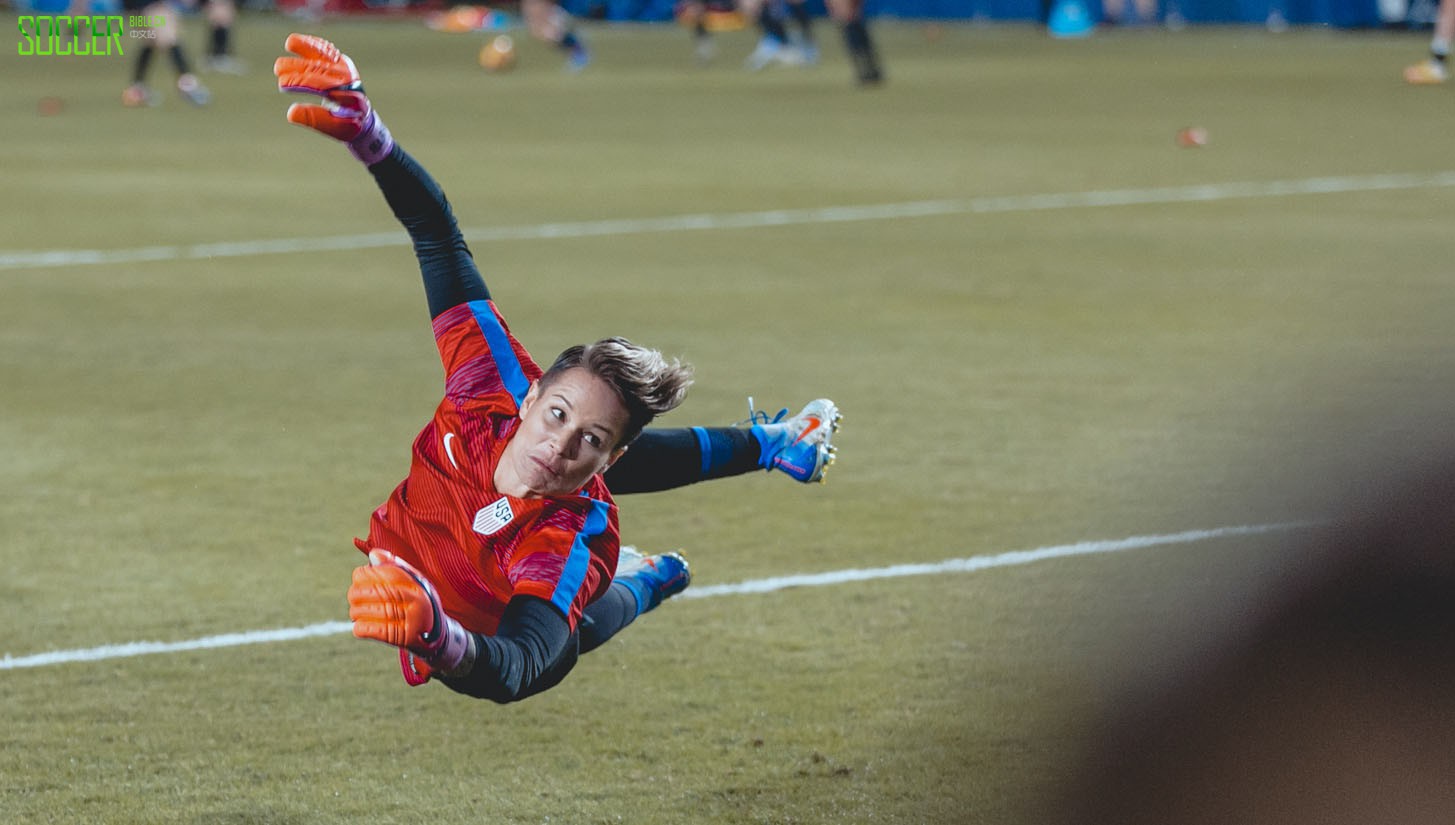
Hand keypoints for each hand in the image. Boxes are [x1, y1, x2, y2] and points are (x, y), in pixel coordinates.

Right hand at [273, 33, 393, 163]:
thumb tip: (290, 113)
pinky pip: (326, 49)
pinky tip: (296, 41)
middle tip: (278, 69)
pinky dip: (312, 44)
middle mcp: (349, 79)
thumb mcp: (333, 128)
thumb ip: (313, 119)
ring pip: (325, 54)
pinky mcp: (341, 61)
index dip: (301, 83)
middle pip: (320, 69)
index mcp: (350, 97)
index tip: (282, 84)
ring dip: (306, 47)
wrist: (363, 115)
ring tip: (289, 43)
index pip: (322, 86)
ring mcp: (346, 68)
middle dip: (298, 67)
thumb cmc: (346, 123)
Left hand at [349, 549, 470, 684]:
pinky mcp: (400, 639)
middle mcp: (416, 603)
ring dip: (356, 611)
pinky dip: (359, 627)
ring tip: (356, 612)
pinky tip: (360, 624)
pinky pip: (369, 630)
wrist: (434, 637)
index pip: (387, 574)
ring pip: (370, 611)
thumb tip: (373, 554)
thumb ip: (395, 567)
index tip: (359, 575)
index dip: (367, 574)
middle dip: (356, 593)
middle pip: (375, 592)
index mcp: (418, 587)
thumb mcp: (414, 583)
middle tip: (353, 596)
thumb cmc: (417, 604)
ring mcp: (409, 622)